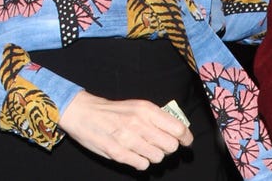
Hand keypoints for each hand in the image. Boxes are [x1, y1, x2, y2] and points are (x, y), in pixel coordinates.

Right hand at [59, 90, 193, 169]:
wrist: (85, 113)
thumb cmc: (114, 111)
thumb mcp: (138, 106)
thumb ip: (157, 117)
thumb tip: (178, 131)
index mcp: (147, 109)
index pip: (177, 128)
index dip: (186, 138)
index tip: (186, 142)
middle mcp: (139, 123)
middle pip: (170, 146)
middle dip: (169, 148)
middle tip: (161, 145)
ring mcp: (128, 139)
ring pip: (158, 157)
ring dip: (154, 156)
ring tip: (144, 149)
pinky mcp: (117, 153)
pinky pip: (142, 165)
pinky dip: (142, 162)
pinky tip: (135, 155)